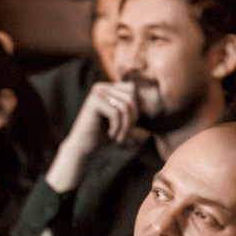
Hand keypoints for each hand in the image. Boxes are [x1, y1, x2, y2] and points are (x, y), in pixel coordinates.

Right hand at [45, 81, 143, 195]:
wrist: (81, 148)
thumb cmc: (102, 136)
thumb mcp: (121, 122)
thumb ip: (132, 112)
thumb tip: (154, 104)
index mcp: (107, 87)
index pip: (132, 90)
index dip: (135, 108)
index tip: (130, 127)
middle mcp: (100, 87)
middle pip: (130, 97)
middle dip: (132, 118)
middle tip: (125, 135)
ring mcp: (96, 93)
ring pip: (125, 106)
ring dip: (126, 126)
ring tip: (120, 138)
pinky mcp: (94, 102)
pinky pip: (116, 113)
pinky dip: (117, 127)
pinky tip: (111, 136)